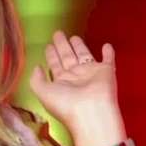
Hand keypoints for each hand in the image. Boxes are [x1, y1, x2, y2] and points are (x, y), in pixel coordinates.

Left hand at [29, 31, 125, 145]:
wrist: (92, 112)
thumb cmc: (65, 104)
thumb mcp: (43, 92)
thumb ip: (37, 79)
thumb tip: (36, 67)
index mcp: (61, 82)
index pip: (55, 66)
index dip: (51, 55)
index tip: (48, 45)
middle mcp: (75, 77)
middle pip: (67, 57)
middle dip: (62, 46)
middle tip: (58, 33)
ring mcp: (91, 73)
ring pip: (84, 56)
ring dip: (80, 46)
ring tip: (74, 36)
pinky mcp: (107, 71)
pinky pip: (109, 60)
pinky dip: (109, 53)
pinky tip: (106, 45)